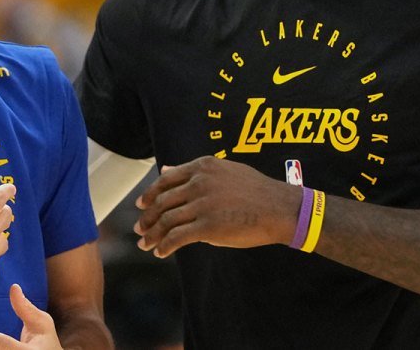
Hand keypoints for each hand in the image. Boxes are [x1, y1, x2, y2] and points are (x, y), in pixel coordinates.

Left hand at [133, 156, 300, 257]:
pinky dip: (165, 246)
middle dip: (147, 217)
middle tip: (139, 228)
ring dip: (152, 234)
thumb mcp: (224, 170)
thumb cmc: (255, 190)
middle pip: (162, 201)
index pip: (165, 180)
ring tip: (145, 243)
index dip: (150, 194)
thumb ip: (194, 171)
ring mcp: (203, 204)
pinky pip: (177, 238)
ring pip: (166, 220)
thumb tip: (165, 169)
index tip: (141, 205)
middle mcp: (199, 183)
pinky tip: (161, 253)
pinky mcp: (208, 227)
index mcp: (203, 167)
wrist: (280, 208)